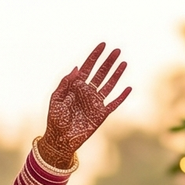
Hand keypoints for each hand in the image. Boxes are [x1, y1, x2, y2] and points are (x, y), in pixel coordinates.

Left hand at [39, 43, 130, 167]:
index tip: (102, 44)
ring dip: (116, 74)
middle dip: (108, 61)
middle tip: (117, 50)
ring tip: (123, 62)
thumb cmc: (55, 120)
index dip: (95, 56)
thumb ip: (65, 83)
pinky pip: (114, 104)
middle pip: (100, 73)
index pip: (87, 67)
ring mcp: (95, 103)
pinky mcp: (101, 114)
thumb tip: (76, 68)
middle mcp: (87, 92)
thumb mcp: (56, 99)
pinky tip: (128, 88)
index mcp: (76, 87)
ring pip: (109, 85)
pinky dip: (121, 97)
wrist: (60, 139)